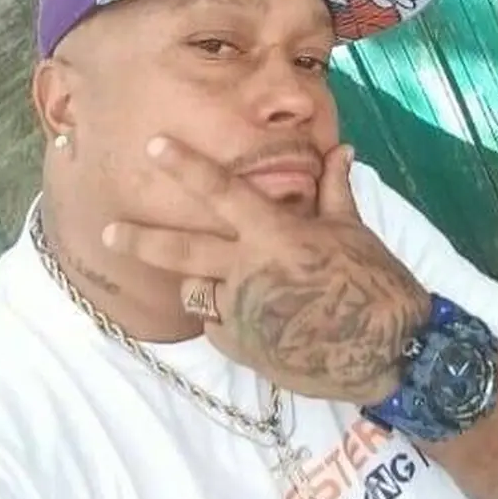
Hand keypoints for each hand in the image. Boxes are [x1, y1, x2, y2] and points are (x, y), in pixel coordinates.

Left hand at [101, 137, 431, 404]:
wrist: (390, 352)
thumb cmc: (375, 283)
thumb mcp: (355, 231)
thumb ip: (334, 190)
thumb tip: (341, 150)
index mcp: (272, 233)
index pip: (219, 190)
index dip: (184, 165)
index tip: (153, 146)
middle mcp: (246, 270)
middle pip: (179, 251)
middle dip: (138, 240)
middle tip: (107, 232)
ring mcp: (241, 312)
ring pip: (193, 293)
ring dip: (197, 285)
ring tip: (212, 283)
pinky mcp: (242, 348)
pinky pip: (215, 327)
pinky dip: (224, 319)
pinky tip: (251, 319)